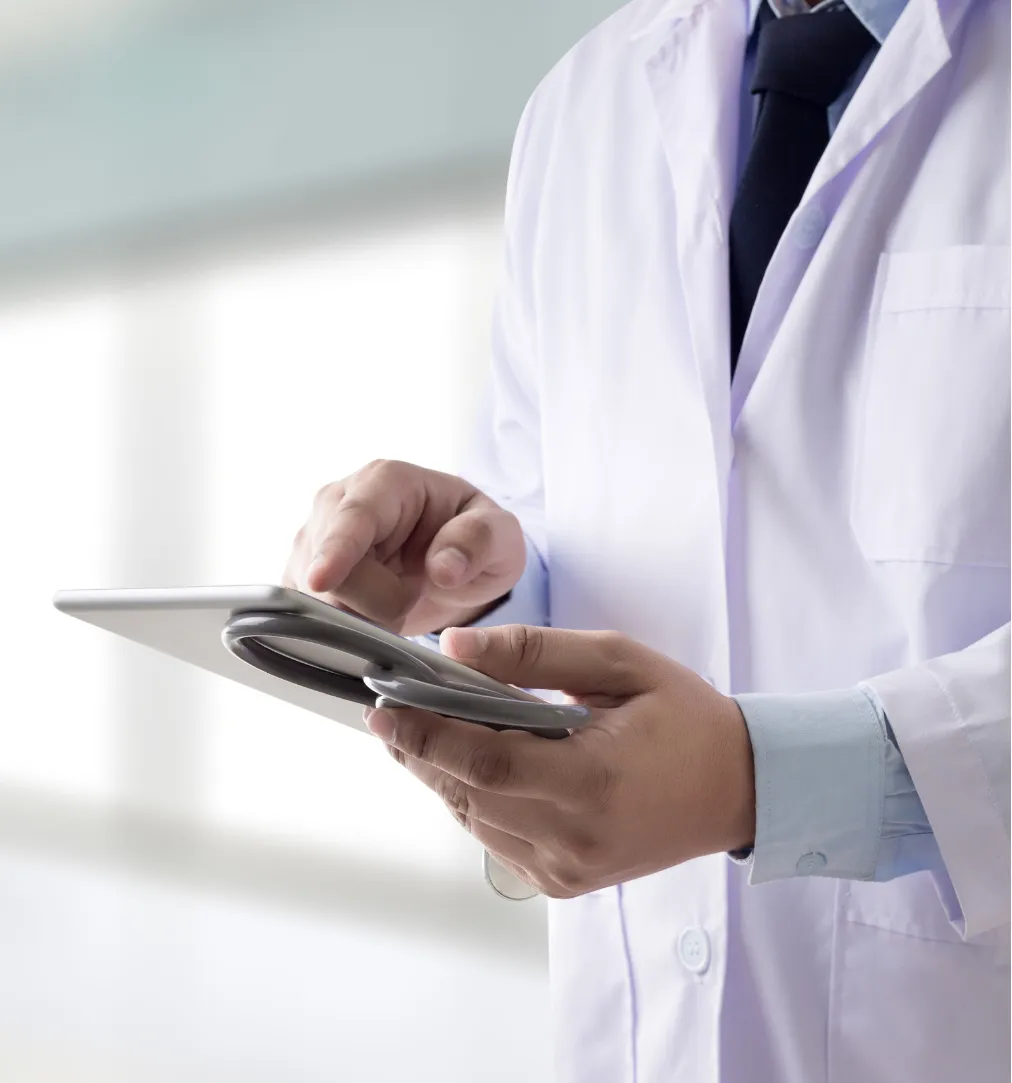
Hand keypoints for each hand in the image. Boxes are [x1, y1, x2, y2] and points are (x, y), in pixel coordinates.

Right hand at [283, 460, 525, 634]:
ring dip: (361, 615)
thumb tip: (444, 568)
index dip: (337, 549)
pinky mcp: (302, 573)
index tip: (322, 580)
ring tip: (397, 596)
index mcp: (387, 481)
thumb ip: (480, 541)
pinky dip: (339, 625)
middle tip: (415, 594)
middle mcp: (338, 502)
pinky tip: (369, 613)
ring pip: (313, 595)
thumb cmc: (474, 538)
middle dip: (376, 600)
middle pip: (332, 567)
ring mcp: (314, 539)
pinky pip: (304, 611)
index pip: (355, 516)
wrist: (451, 561)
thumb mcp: (500, 534)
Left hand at [364, 625, 755, 897]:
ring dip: (441, 775)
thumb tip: (456, 649)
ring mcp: (566, 869)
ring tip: (421, 732)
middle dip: (420, 751)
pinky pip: (496, 839)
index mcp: (591, 780)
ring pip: (475, 820)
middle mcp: (573, 836)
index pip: (483, 763)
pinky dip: (473, 801)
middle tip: (389, 714)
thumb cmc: (684, 717)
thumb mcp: (619, 663)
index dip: (425, 735)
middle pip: (467, 795)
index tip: (384, 707)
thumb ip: (537, 653)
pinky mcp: (565, 882)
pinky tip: (472, 766)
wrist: (738, 788)